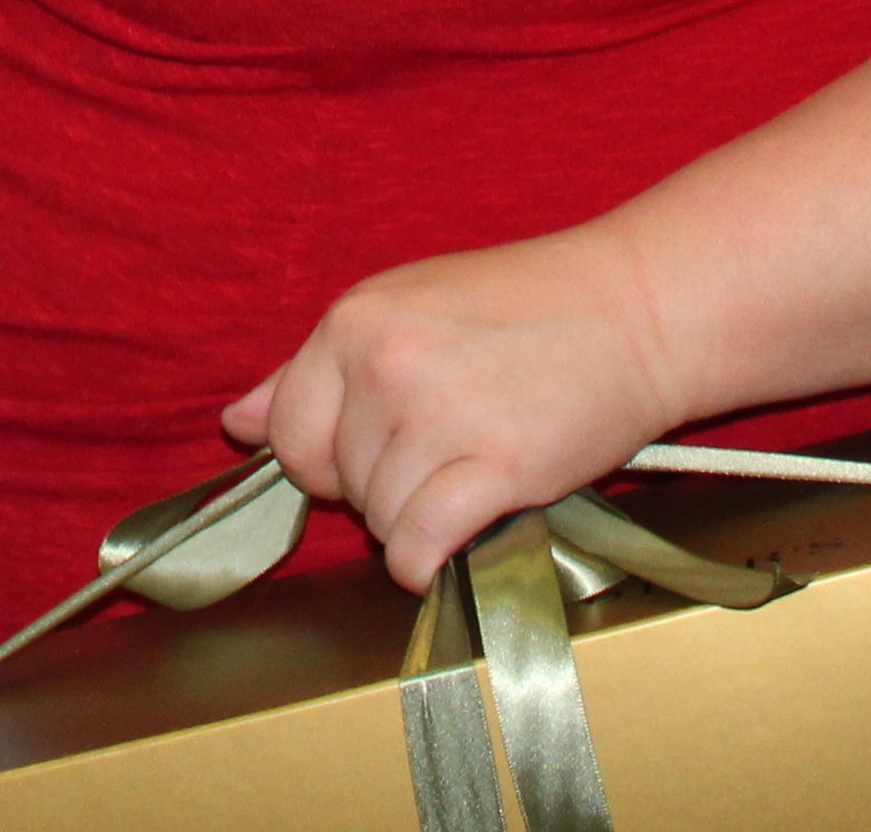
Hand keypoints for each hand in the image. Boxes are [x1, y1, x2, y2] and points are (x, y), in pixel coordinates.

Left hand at [222, 225, 687, 592]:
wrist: (636, 309)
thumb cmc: (523, 309)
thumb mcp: (404, 311)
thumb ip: (314, 371)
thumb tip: (234, 421)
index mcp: (355, 319)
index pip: (287, 429)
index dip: (324, 458)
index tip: (373, 450)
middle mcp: (386, 362)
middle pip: (335, 480)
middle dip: (376, 487)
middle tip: (438, 455)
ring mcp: (439, 414)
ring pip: (379, 519)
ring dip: (415, 521)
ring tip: (466, 476)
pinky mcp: (495, 465)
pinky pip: (419, 546)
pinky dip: (427, 561)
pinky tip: (455, 538)